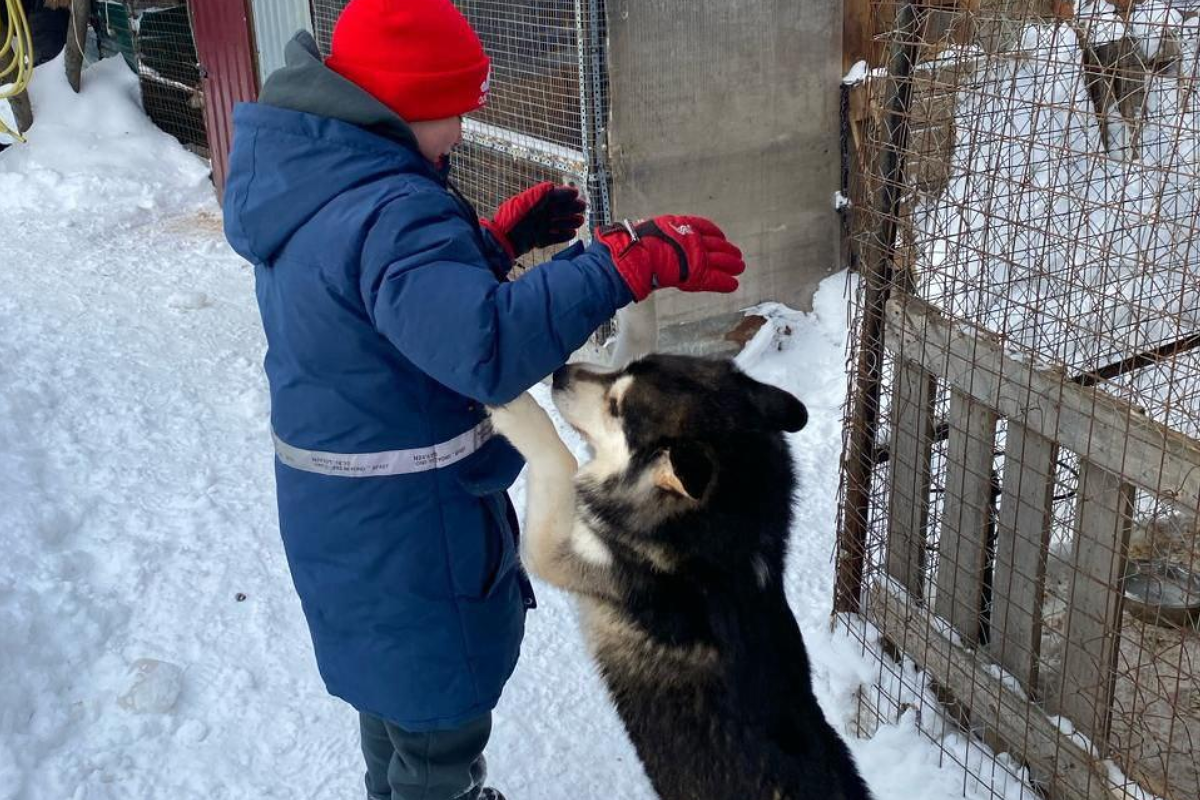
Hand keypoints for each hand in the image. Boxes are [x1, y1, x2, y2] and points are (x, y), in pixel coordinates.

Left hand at [481, 182, 587, 258]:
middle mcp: (536, 214)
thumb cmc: (512, 218)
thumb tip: (552, 186)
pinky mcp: (536, 240)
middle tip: (583, 207)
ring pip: (556, 223)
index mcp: (533, 203)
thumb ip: (539, 195)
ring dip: (568, 222)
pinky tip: (572, 234)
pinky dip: (561, 236)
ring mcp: (536, 228)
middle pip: (556, 210)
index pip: (551, 196)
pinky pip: (551, 237)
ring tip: (580, 221)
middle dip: (570, 208)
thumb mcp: (526, 202)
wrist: (502, 239)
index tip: (575, 193)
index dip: (564, 194)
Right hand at [595, 216, 745, 300]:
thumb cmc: (635, 245)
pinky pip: (715, 278)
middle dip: (727, 250)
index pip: (703, 226)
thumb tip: (644, 236)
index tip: (720, 237)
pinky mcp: (698, 272)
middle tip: (737, 256)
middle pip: (716, 244)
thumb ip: (657, 236)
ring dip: (732, 264)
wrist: (637, 255)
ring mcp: (697, 255)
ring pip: (721, 260)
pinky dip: (725, 283)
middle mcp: (693, 238)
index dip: (714, 233)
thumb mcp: (649, 231)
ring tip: (740, 268)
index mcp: (681, 225)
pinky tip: (733, 285)